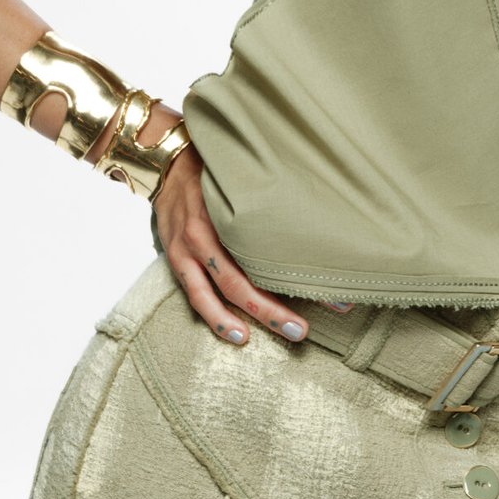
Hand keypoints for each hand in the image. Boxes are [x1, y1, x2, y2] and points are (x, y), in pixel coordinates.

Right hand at [146, 107, 347, 345]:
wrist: (166, 163)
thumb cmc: (214, 168)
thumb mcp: (241, 173)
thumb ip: (268, 193)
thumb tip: (318, 211)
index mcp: (224, 210)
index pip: (264, 247)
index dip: (296, 270)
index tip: (331, 285)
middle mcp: (204, 233)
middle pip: (243, 278)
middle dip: (276, 306)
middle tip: (306, 327)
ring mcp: (187, 250)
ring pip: (221, 293)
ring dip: (253, 317)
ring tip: (285, 333)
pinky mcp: (176, 260)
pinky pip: (195, 296)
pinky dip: (216, 317)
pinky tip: (238, 336)